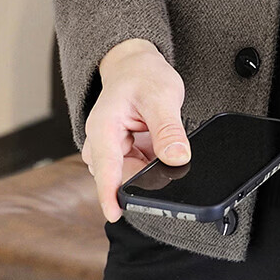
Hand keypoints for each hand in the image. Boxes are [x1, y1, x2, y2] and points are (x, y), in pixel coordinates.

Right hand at [81, 38, 190, 221]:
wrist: (135, 66)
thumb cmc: (142, 76)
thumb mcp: (162, 96)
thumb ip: (168, 129)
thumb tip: (178, 158)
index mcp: (103, 127)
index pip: (106, 166)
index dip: (109, 193)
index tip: (116, 213)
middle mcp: (101, 143)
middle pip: (121, 176)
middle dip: (146, 177)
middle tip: (168, 154)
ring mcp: (111, 151)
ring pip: (132, 175)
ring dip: (151, 169)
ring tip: (162, 141)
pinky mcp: (123, 155)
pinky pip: (139, 169)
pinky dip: (153, 163)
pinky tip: (161, 148)